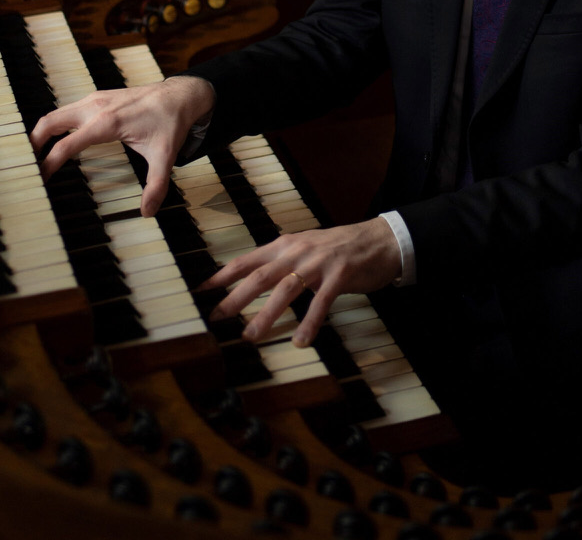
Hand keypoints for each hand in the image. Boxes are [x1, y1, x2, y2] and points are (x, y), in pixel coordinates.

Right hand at [29, 75, 214, 215]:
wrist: (180, 95)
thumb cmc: (171, 123)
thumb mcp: (166, 156)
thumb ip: (156, 185)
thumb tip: (147, 211)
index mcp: (106, 123)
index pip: (66, 145)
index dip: (48, 164)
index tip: (39, 180)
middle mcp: (95, 108)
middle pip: (50, 122)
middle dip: (33, 143)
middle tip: (25, 167)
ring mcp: (95, 100)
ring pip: (56, 114)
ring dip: (42, 133)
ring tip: (34, 157)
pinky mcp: (98, 98)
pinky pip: (68, 111)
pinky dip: (56, 125)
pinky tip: (57, 141)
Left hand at [203, 217, 401, 346]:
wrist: (380, 240)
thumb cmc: (340, 248)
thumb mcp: (305, 249)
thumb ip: (281, 262)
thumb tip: (252, 281)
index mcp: (285, 245)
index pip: (246, 261)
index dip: (222, 277)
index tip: (200, 293)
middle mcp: (298, 250)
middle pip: (260, 276)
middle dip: (235, 298)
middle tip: (216, 318)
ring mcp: (319, 262)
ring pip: (286, 289)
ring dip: (266, 314)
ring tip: (251, 336)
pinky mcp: (340, 274)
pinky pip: (321, 302)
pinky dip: (310, 322)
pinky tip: (301, 341)